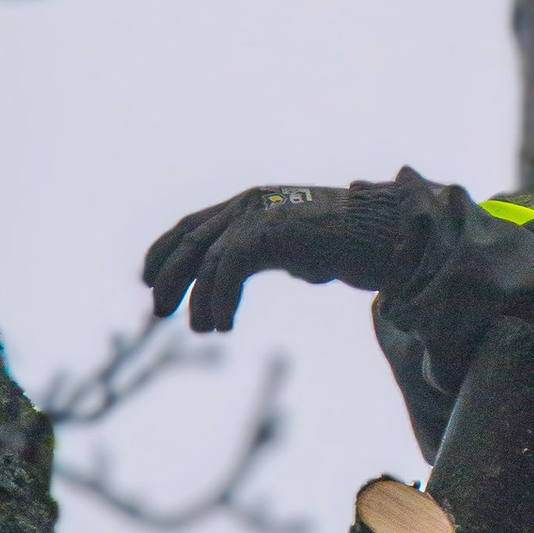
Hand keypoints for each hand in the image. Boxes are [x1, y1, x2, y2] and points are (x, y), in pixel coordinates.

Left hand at [143, 180, 419, 331]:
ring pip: (206, 258)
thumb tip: (268, 268)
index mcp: (251, 203)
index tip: (147, 278)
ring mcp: (258, 214)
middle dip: (169, 277)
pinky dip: (220, 301)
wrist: (386, 236)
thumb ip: (277, 253)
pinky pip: (228, 270)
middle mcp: (248, 204)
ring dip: (198, 299)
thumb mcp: (302, 249)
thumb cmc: (352, 245)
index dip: (164, 250)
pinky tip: (224, 326)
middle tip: (158, 312)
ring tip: (203, 329)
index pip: (191, 223)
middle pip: (190, 240)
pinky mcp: (268, 231)